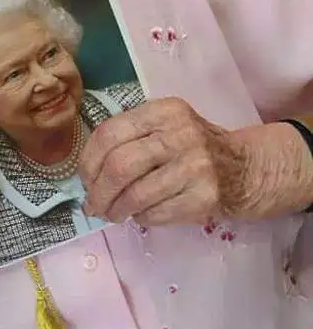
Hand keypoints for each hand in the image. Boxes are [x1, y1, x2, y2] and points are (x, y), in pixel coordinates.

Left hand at [79, 97, 312, 224]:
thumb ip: (130, 138)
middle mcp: (180, 134)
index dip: (88, 160)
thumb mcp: (165, 125)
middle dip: (98, 191)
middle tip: (92, 205)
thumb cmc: (192, 146)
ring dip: (115, 209)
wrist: (244, 167)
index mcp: (163, 111)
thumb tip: (88, 172)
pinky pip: (156, 213)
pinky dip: (140, 217)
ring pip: (136, 194)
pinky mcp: (205, 196)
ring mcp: (195, 165)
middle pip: (120, 166)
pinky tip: (140, 214)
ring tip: (111, 214)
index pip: (110, 133)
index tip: (84, 179)